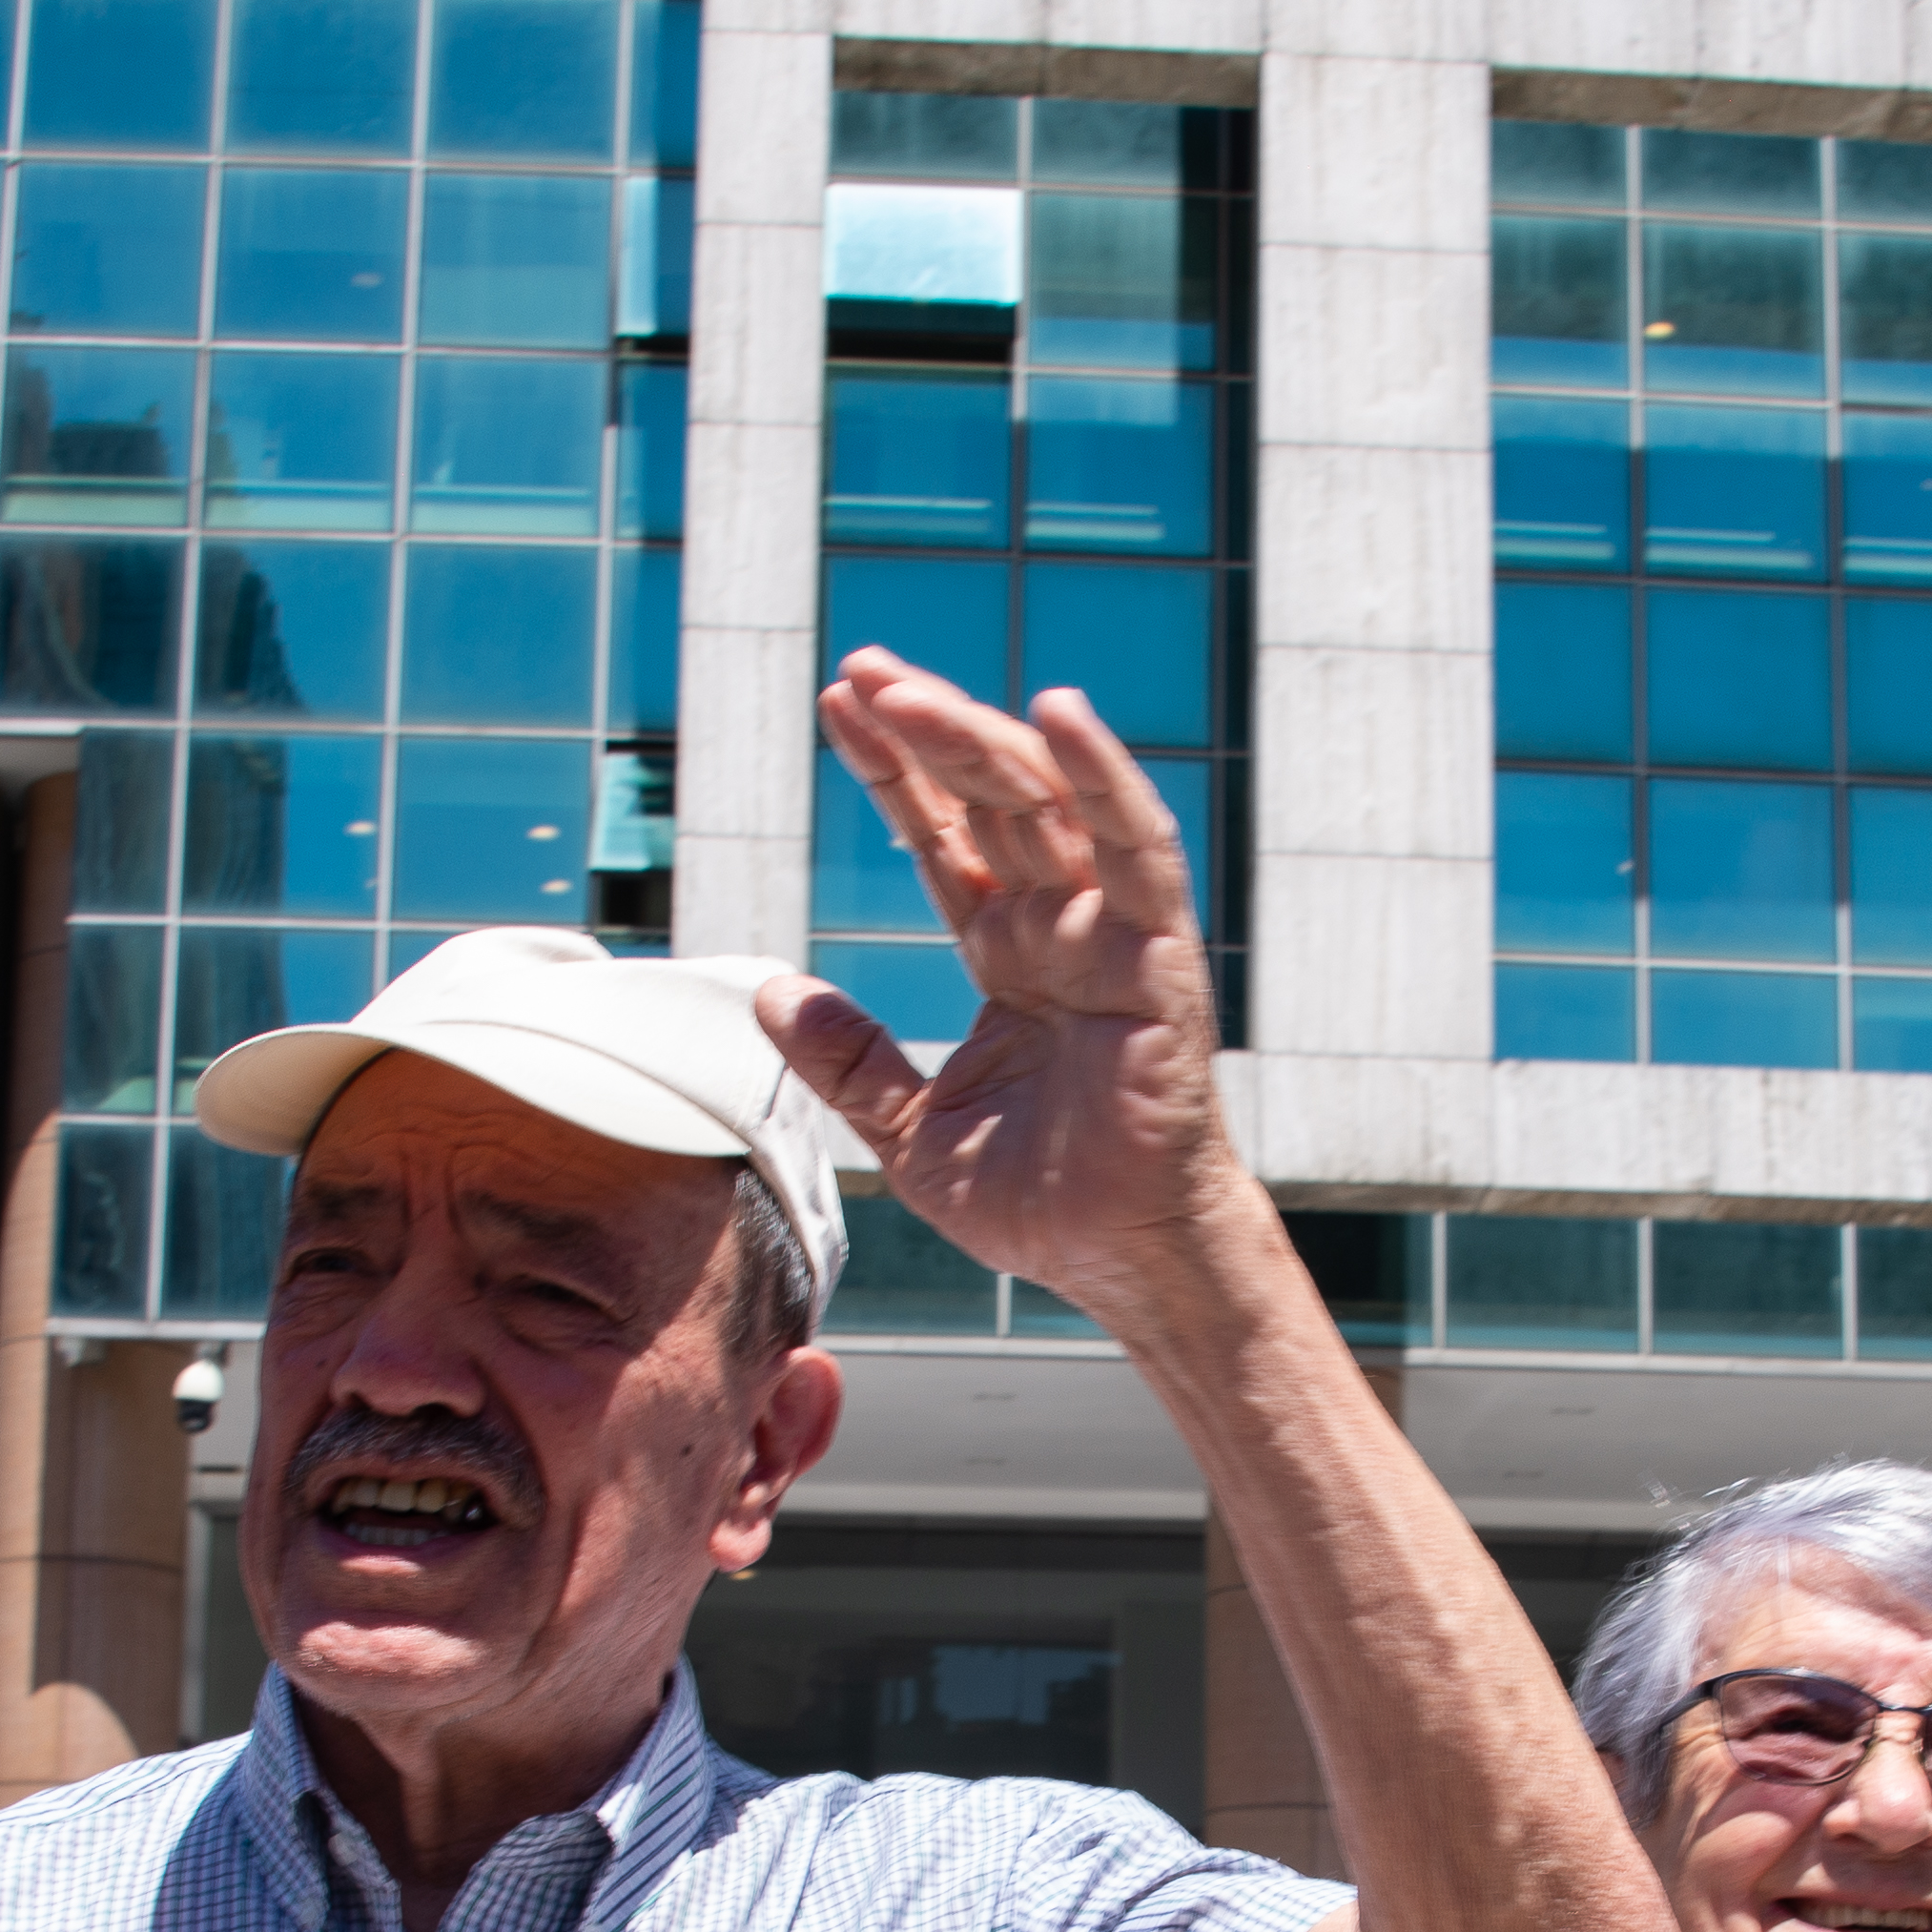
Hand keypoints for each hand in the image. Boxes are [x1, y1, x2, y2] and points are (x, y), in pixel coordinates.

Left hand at [775, 657, 1246, 1316]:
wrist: (1122, 1261)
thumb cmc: (1040, 1206)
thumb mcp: (908, 1131)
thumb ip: (848, 1060)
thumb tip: (773, 994)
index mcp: (1008, 955)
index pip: (944, 838)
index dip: (893, 773)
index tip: (837, 708)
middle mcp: (1060, 928)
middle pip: (987, 798)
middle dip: (923, 729)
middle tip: (858, 670)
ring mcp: (1111, 933)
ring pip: (1045, 803)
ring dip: (975, 737)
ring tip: (899, 689)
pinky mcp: (1157, 954)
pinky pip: (1135, 846)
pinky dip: (1102, 774)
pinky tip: (1057, 710)